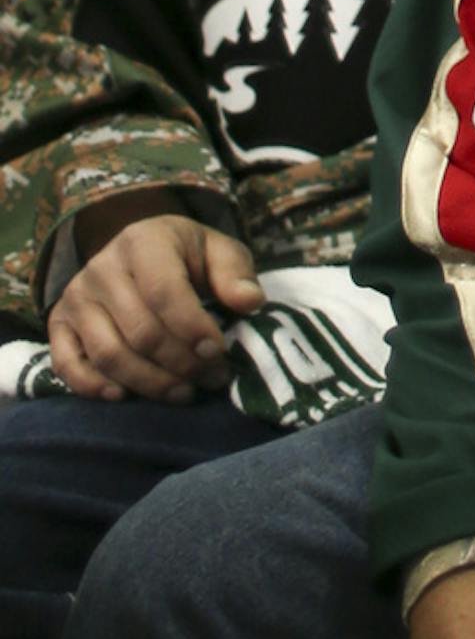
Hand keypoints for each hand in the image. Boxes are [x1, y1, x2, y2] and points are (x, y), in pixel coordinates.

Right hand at [47, 208, 262, 402]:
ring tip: (185, 393)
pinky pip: (67, 365)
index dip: (193, 329)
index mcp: (143, 241)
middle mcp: (102, 267)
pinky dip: (94, 387)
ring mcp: (76, 297)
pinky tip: (126, 396)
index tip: (219, 354)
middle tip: (211, 379)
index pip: (165, 292)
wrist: (140, 252)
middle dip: (181, 364)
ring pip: (109, 354)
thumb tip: (250, 302)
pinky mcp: (59, 324)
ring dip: (150, 383)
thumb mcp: (218, 252)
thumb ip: (235, 274)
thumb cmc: (186, 257)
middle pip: (140, 332)